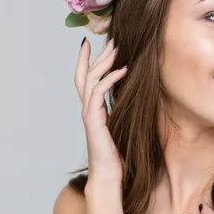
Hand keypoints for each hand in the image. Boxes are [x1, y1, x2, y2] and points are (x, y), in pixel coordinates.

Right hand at [74, 37, 127, 183]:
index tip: (89, 42)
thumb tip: (130, 96)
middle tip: (111, 39)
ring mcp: (88, 113)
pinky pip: (99, 93)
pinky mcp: (93, 120)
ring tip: (117, 48)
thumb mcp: (118, 126)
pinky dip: (111, 78)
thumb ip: (118, 110)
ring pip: (90, 79)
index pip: (83, 78)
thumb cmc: (114, 154)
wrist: (108, 175)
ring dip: (104, 62)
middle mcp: (87, 108)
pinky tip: (123, 70)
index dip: (83, 60)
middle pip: (86, 73)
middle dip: (98, 54)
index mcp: (92, 108)